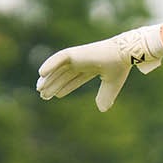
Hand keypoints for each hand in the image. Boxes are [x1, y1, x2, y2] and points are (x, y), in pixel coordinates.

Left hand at [36, 26, 162, 110]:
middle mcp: (83, 61)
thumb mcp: (112, 86)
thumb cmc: (120, 68)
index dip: (65, 86)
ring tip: (39, 89)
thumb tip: (102, 109)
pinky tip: (41, 74)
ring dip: (49, 78)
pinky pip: (57, 58)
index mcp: (92, 67)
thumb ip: (106, 96)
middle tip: (43, 95)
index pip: (75, 77)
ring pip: (59, 68)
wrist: (123, 55)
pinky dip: (49, 64)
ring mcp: (77, 56)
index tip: (56, 95)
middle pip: (64, 74)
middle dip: (54, 84)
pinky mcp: (74, 53)